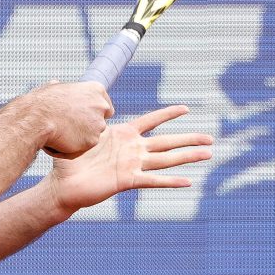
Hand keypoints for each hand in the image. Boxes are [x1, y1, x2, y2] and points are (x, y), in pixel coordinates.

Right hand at [23, 81, 114, 156]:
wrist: (38, 117)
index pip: (106, 107)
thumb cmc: (43, 102)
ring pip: (90, 136)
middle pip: (99, 122)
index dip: (94, 114)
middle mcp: (101, 106)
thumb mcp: (54, 87)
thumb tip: (56, 85)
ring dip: (78, 137)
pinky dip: (71, 148)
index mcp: (95, 90)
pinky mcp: (92, 141)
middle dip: (86, 126)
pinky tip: (57, 141)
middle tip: (68, 127)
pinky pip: (82, 148)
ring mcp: (98, 125)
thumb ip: (65, 91)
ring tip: (59, 133)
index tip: (84, 118)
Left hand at [44, 105, 212, 215]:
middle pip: (166, 142)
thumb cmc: (69, 160)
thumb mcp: (80, 132)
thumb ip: (86, 116)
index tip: (187, 108)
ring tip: (208, 154)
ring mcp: (132, 165)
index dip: (168, 114)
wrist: (63, 185)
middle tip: (211, 138)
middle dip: (189, 139)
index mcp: (123, 135)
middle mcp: (132, 150)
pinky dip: (170, 181)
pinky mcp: (127, 181)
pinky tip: (187, 181)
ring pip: (165, 159)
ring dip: (187, 157)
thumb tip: (74, 90)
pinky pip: (152, 180)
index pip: (150, 121)